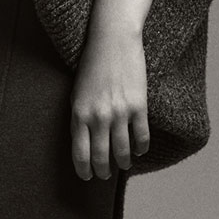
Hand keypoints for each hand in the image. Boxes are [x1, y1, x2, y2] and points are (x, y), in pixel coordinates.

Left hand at [70, 23, 147, 179]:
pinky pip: (141, 136)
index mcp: (79, 114)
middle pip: (101, 156)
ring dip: (123, 162)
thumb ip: (80, 119)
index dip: (84, 170)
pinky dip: (141, 147)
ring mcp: (120, 112)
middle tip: (104, 176)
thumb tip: (86, 143)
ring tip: (124, 165)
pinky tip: (139, 151)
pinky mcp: (139, 106)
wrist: (112, 41)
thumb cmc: (91, 66)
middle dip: (102, 171)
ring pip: (122, 150)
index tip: (87, 176)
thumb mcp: (76, 94)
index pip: (80, 153)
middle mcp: (98, 117)